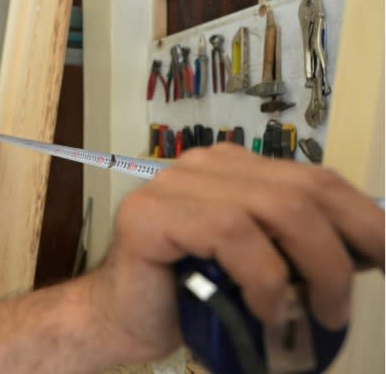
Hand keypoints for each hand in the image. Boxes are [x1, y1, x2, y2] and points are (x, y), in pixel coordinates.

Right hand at [89, 143, 383, 363]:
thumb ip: (298, 243)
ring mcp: (173, 184)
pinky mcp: (151, 213)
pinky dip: (264, 278)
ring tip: (316, 316)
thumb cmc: (193, 296)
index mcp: (233, 168)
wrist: (123, 318)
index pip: (315, 178)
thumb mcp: (262, 263)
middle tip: (342, 305)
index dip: (364, 218)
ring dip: (313, 270)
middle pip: (304, 190)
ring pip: (276, 207)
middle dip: (344, 252)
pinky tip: (266, 309)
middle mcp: (204, 165)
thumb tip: (370, 249)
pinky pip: (231, 233)